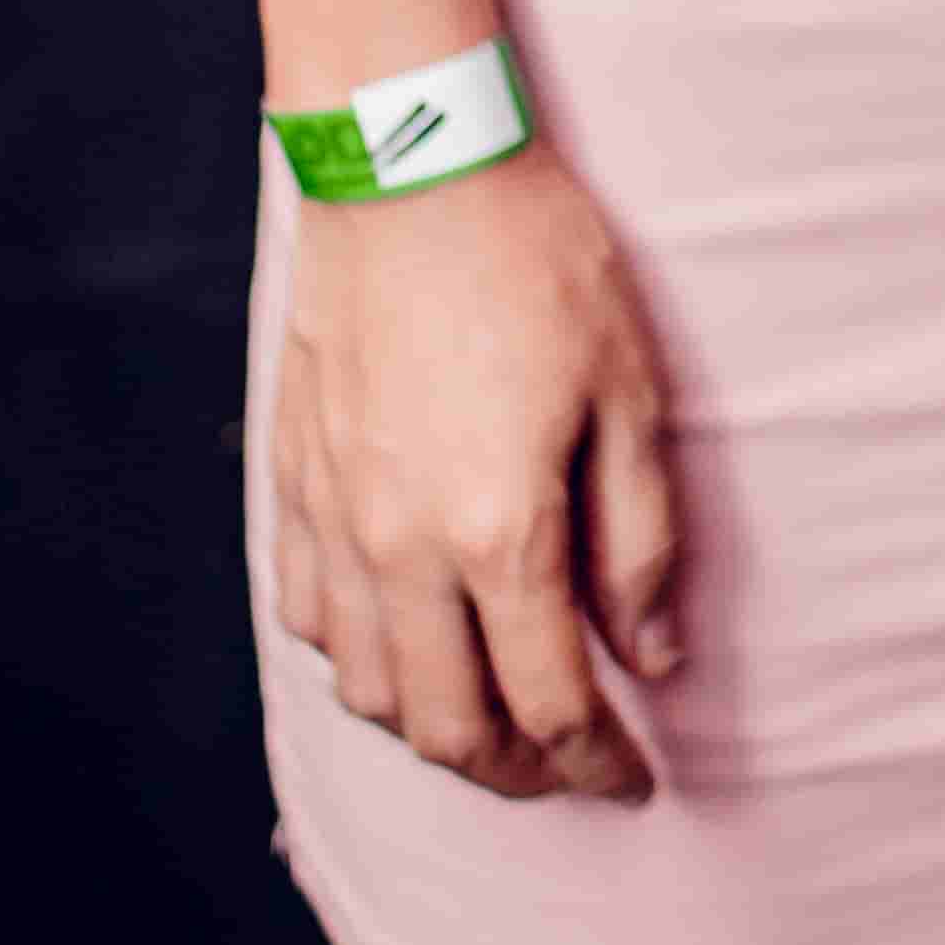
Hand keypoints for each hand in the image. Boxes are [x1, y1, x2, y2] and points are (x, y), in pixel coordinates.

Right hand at [270, 140, 679, 802]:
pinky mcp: (291, 481)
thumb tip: (652, 657)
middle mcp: (402, 550)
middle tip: (564, 767)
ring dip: (431, 729)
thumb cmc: (537, 261)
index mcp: (499, 533)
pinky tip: (400, 646)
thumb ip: (639, 538)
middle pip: (448, 728)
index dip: (598, 764)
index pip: (551, 704)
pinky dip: (356, 661)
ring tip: (489, 717)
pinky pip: (307, 618)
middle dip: (516, 773)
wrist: (412, 163)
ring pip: (368, 691)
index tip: (632, 781)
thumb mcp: (630, 391)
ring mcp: (335, 521)